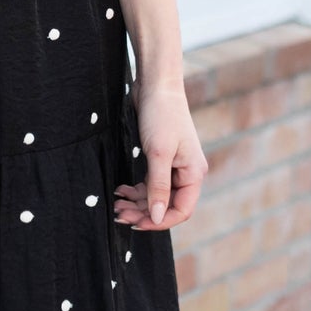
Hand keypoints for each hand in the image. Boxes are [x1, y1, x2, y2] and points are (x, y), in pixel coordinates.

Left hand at [113, 73, 207, 230]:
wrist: (156, 86)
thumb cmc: (162, 116)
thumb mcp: (158, 154)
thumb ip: (158, 187)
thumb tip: (158, 217)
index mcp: (194, 174)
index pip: (182, 210)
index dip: (160, 221)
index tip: (137, 223)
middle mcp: (187, 173)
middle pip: (167, 205)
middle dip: (144, 213)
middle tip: (120, 215)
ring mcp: (174, 166)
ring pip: (156, 196)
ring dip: (137, 203)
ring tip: (117, 205)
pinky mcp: (160, 159)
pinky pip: (150, 183)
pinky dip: (136, 189)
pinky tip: (121, 190)